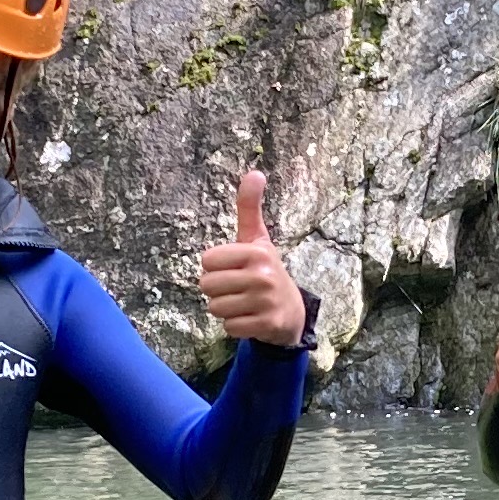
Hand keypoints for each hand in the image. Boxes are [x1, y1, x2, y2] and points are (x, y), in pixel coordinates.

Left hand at [196, 169, 307, 348]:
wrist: (291, 311)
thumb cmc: (265, 270)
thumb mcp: (257, 238)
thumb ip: (249, 207)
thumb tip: (255, 172)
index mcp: (257, 251)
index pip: (207, 260)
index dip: (214, 267)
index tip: (233, 268)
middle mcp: (263, 276)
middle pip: (207, 285)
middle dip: (216, 290)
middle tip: (236, 288)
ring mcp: (266, 302)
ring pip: (216, 308)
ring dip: (224, 308)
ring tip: (243, 303)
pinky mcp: (267, 325)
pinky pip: (229, 327)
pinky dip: (235, 325)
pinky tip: (250, 318)